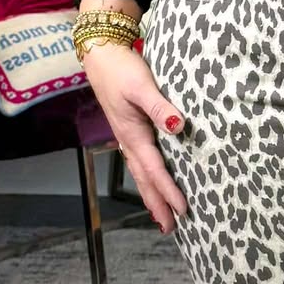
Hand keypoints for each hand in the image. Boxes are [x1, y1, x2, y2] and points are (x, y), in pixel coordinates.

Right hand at [82, 39, 189, 233]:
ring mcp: (127, 137)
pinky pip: (139, 162)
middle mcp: (129, 140)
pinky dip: (147, 178)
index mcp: (133, 134)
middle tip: (170, 228)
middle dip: (157, 204)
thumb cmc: (121, 68)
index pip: (154, 169)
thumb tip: (177, 125)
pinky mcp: (129, 130)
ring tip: (162, 216)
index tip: (182, 210)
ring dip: (152, 195)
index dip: (168, 190)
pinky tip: (152, 182)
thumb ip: (159, 106)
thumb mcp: (141, 85)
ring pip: (140, 173)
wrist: (101, 55)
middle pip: (144, 179)